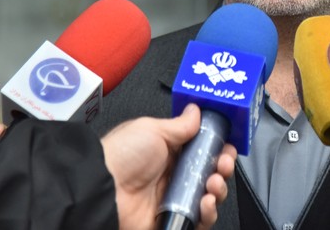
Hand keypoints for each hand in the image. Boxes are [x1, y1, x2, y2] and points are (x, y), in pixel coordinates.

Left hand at [101, 104, 236, 229]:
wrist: (103, 189)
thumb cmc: (121, 156)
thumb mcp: (152, 130)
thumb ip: (179, 125)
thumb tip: (196, 111)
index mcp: (169, 153)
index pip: (203, 151)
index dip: (218, 149)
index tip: (227, 146)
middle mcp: (173, 177)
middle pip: (210, 174)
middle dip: (223, 168)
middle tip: (223, 164)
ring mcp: (174, 201)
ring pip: (209, 198)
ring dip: (219, 190)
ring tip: (213, 184)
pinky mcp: (172, 221)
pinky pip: (200, 222)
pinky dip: (208, 214)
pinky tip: (205, 203)